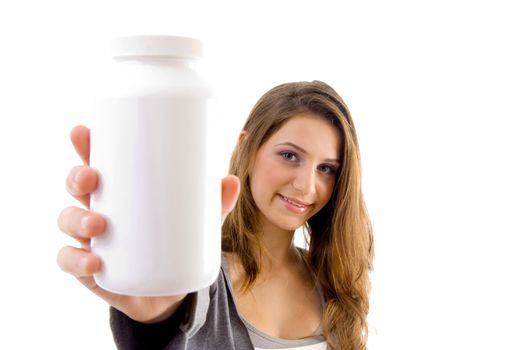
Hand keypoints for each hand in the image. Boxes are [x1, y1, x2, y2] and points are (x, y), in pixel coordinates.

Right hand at [57, 125, 239, 322]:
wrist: (167, 293)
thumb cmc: (174, 245)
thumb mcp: (195, 224)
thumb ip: (213, 205)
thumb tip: (231, 181)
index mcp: (120, 192)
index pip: (98, 163)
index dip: (85, 146)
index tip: (83, 132)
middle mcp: (99, 210)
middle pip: (77, 186)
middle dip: (78, 177)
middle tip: (92, 178)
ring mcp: (90, 239)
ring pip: (68, 221)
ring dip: (76, 219)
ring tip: (97, 225)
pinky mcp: (88, 268)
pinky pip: (70, 262)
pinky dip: (77, 260)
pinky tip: (94, 262)